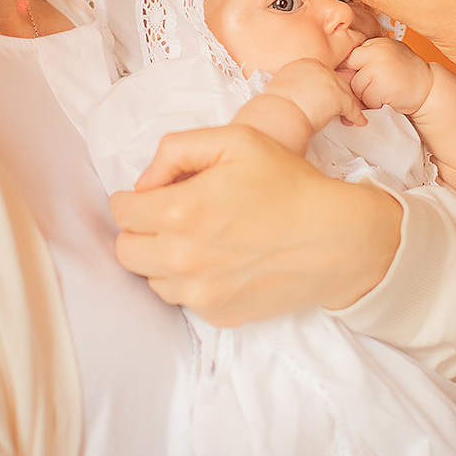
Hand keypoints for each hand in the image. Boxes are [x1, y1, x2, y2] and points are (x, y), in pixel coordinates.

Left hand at [109, 124, 402, 325]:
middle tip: (173, 216)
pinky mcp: (217, 315)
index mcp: (180, 211)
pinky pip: (181, 300)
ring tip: (200, 239)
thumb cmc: (288, 184)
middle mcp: (182, 259)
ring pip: (150, 278)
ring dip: (162, 259)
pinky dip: (190, 282)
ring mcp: (199, 294)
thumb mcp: (235, 140)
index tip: (157, 193)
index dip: (136, 198)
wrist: (335, 239)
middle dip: (141, 229)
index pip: (120, 212)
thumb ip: (175, 150)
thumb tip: (144, 182)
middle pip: (126, 250)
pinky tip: (220, 261)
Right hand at [266, 57, 367, 131]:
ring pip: (345, 93)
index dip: (325, 87)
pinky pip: (352, 107)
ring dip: (349, 106)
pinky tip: (358, 122)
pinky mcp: (339, 97)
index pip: (322, 74)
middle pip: (335, 81)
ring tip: (349, 117)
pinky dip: (356, 116)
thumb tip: (301, 94)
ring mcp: (330, 81)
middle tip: (339, 109)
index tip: (326, 97)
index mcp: (303, 63)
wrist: (278, 115)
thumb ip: (296, 85)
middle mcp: (319, 68)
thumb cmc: (276, 108)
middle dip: (338, 95)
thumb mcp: (283, 87)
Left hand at [342, 37, 432, 114]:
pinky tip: (388, 98)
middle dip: (357, 84)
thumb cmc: (405, 75)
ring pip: (357, 87)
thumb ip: (366, 59)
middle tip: (374, 87)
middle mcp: (376, 52)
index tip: (360, 78)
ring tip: (384, 91)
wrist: (429, 88)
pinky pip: (367, 99)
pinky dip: (375, 103)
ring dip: (367, 95)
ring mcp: (379, 68)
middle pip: (349, 72)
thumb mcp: (386, 57)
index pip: (349, 56)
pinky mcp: (382, 86)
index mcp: (375, 43)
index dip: (352, 71)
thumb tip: (337, 72)